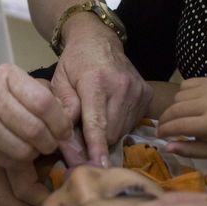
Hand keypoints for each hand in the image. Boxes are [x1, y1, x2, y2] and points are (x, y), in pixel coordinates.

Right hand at [0, 65, 72, 165]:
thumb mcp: (9, 82)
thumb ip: (38, 96)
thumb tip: (69, 120)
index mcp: (7, 76)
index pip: (44, 102)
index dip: (60, 122)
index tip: (64, 131)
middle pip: (35, 129)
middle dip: (49, 143)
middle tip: (50, 145)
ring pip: (21, 149)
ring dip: (33, 155)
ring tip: (33, 150)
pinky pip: (5, 160)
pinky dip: (16, 162)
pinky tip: (14, 154)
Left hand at [52, 33, 150, 165]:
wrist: (99, 39)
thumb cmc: (74, 62)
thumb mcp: (59, 81)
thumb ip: (64, 109)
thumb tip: (68, 141)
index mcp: (95, 83)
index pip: (97, 123)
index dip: (96, 147)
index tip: (99, 166)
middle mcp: (121, 87)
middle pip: (110, 133)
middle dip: (95, 140)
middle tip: (82, 132)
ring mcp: (137, 91)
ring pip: (122, 131)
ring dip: (108, 132)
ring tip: (97, 116)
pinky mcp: (147, 94)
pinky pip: (132, 123)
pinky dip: (119, 124)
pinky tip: (111, 110)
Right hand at [155, 76, 206, 160]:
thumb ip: (187, 150)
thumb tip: (166, 147)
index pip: (179, 125)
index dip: (164, 130)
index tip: (158, 135)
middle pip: (175, 109)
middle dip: (165, 119)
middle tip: (162, 127)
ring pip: (177, 97)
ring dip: (175, 108)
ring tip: (181, 117)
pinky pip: (184, 85)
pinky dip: (182, 96)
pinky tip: (190, 104)